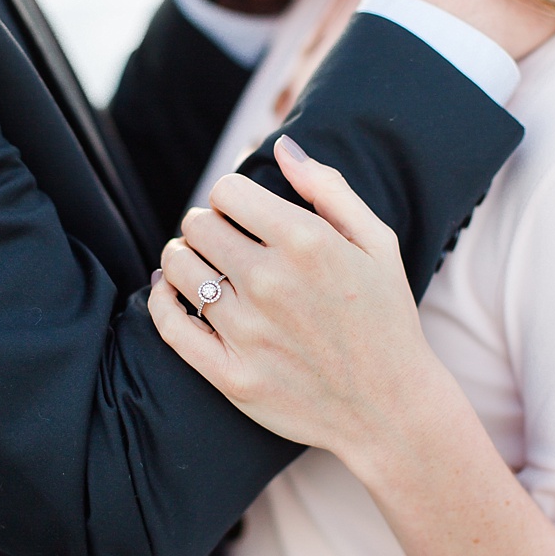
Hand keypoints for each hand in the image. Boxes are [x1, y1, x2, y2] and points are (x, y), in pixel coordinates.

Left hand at [147, 137, 453, 472]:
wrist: (392, 410)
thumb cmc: (387, 320)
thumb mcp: (377, 243)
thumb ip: (329, 188)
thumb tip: (282, 145)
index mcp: (307, 243)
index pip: (226, 191)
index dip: (229, 197)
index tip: (240, 213)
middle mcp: (271, 283)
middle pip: (196, 225)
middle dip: (207, 226)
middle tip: (224, 242)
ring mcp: (248, 331)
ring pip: (178, 267)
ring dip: (183, 260)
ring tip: (205, 267)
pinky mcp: (230, 375)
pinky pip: (169, 323)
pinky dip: (161, 299)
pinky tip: (173, 291)